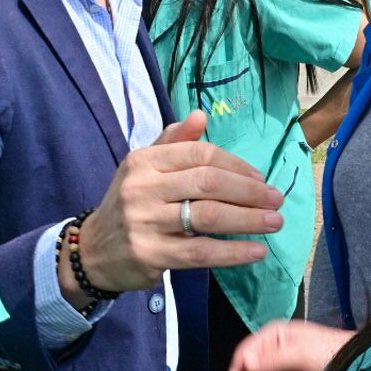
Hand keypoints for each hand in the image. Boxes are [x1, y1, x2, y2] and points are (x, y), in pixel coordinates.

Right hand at [58, 111, 283, 302]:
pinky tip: (256, 251)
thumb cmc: (130, 203)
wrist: (94, 251)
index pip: (200, 154)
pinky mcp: (151, 254)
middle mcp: (142, 188)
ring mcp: (145, 222)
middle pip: (208, 183)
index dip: (236, 165)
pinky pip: (200, 252)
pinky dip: (233, 252)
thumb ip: (173, 142)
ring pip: (208, 216)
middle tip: (276, 200)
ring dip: (249, 219)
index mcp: (144, 161)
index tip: (260, 178)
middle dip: (249, 191)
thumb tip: (202, 115)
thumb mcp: (144, 168)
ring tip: (275, 222)